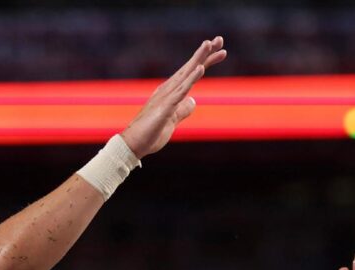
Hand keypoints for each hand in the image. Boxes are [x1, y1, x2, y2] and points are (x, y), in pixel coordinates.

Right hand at [120, 37, 226, 158]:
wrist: (133, 144)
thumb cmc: (150, 133)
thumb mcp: (172, 120)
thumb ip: (183, 110)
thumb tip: (194, 101)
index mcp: (171, 92)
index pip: (191, 73)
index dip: (206, 61)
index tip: (221, 51)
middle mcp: (168, 90)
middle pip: (190, 68)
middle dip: (205, 53)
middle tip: (219, 39)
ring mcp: (167, 97)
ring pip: (186, 74)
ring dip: (198, 59)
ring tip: (209, 44)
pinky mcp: (166, 107)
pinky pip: (181, 91)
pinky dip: (191, 79)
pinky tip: (200, 69)